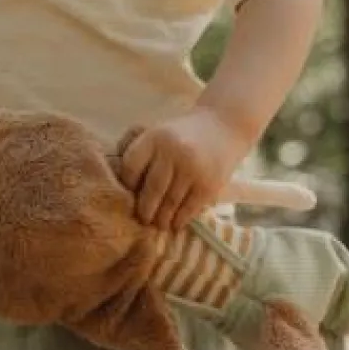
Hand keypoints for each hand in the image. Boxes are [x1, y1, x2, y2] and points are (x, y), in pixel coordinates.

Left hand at [119, 108, 250, 231]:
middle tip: (142, 219)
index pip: (131, 166)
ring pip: (170, 203)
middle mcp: (173, 153)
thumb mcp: (159, 131)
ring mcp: (192, 170)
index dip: (127, 184)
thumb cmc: (183, 132)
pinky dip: (180, 219)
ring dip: (161, 219)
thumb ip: (140, 149)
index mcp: (155, 137)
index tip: (128, 193)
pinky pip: (190, 208)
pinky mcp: (209, 185)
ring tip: (157, 225)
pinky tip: (174, 224)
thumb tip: (124, 182)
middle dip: (144, 209)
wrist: (224, 124)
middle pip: (151, 189)